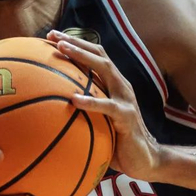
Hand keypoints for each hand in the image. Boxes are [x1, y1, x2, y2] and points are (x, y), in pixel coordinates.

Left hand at [48, 31, 163, 181]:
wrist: (144, 160)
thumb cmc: (117, 141)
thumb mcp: (98, 121)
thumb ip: (83, 110)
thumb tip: (52, 109)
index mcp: (113, 84)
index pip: (94, 56)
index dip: (75, 44)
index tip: (51, 37)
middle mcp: (120, 86)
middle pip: (98, 54)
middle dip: (75, 42)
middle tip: (53, 36)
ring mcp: (125, 99)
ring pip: (104, 70)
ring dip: (82, 57)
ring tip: (62, 51)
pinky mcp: (126, 117)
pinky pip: (107, 106)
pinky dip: (90, 101)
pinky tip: (74, 99)